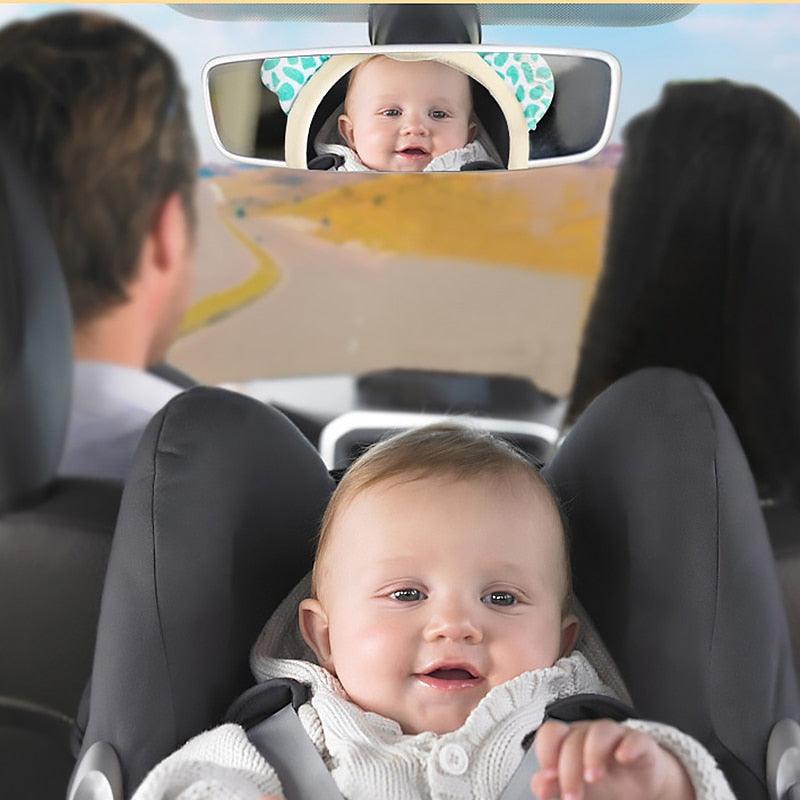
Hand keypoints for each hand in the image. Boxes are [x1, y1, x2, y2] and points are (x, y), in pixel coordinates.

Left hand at [531, 719, 694, 799]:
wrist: (643, 787)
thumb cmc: (604, 783)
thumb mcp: (577, 786)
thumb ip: (555, 784)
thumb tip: (540, 785)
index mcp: (570, 741)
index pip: (551, 732)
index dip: (546, 750)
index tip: (548, 776)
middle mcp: (590, 734)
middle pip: (574, 738)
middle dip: (569, 769)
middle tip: (572, 797)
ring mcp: (617, 736)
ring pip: (601, 731)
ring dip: (593, 753)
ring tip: (593, 778)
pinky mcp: (641, 744)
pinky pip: (635, 738)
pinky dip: (628, 746)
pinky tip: (623, 758)